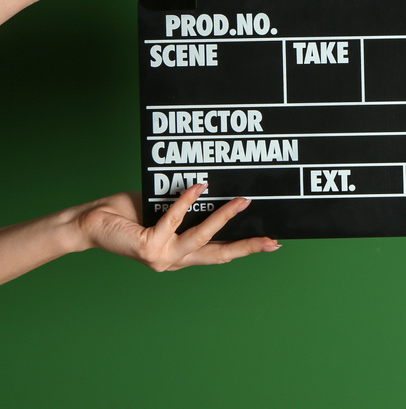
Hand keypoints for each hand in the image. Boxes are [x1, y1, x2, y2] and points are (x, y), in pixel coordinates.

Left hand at [77, 184, 279, 270]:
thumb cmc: (126, 214)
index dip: (245, 248)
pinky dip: (188, 201)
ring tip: (243, 201)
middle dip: (248, 247)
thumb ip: (187, 211)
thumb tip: (215, 191)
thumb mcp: (165, 211)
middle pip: (219, 256)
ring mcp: (161, 257)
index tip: (270, 243)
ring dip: (225, 217)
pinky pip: (175, 219)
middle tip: (272, 241)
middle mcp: (173, 261)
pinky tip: (199, 186)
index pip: (219, 253)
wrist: (90, 222)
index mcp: (179, 255)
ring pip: (203, 238)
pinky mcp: (148, 246)